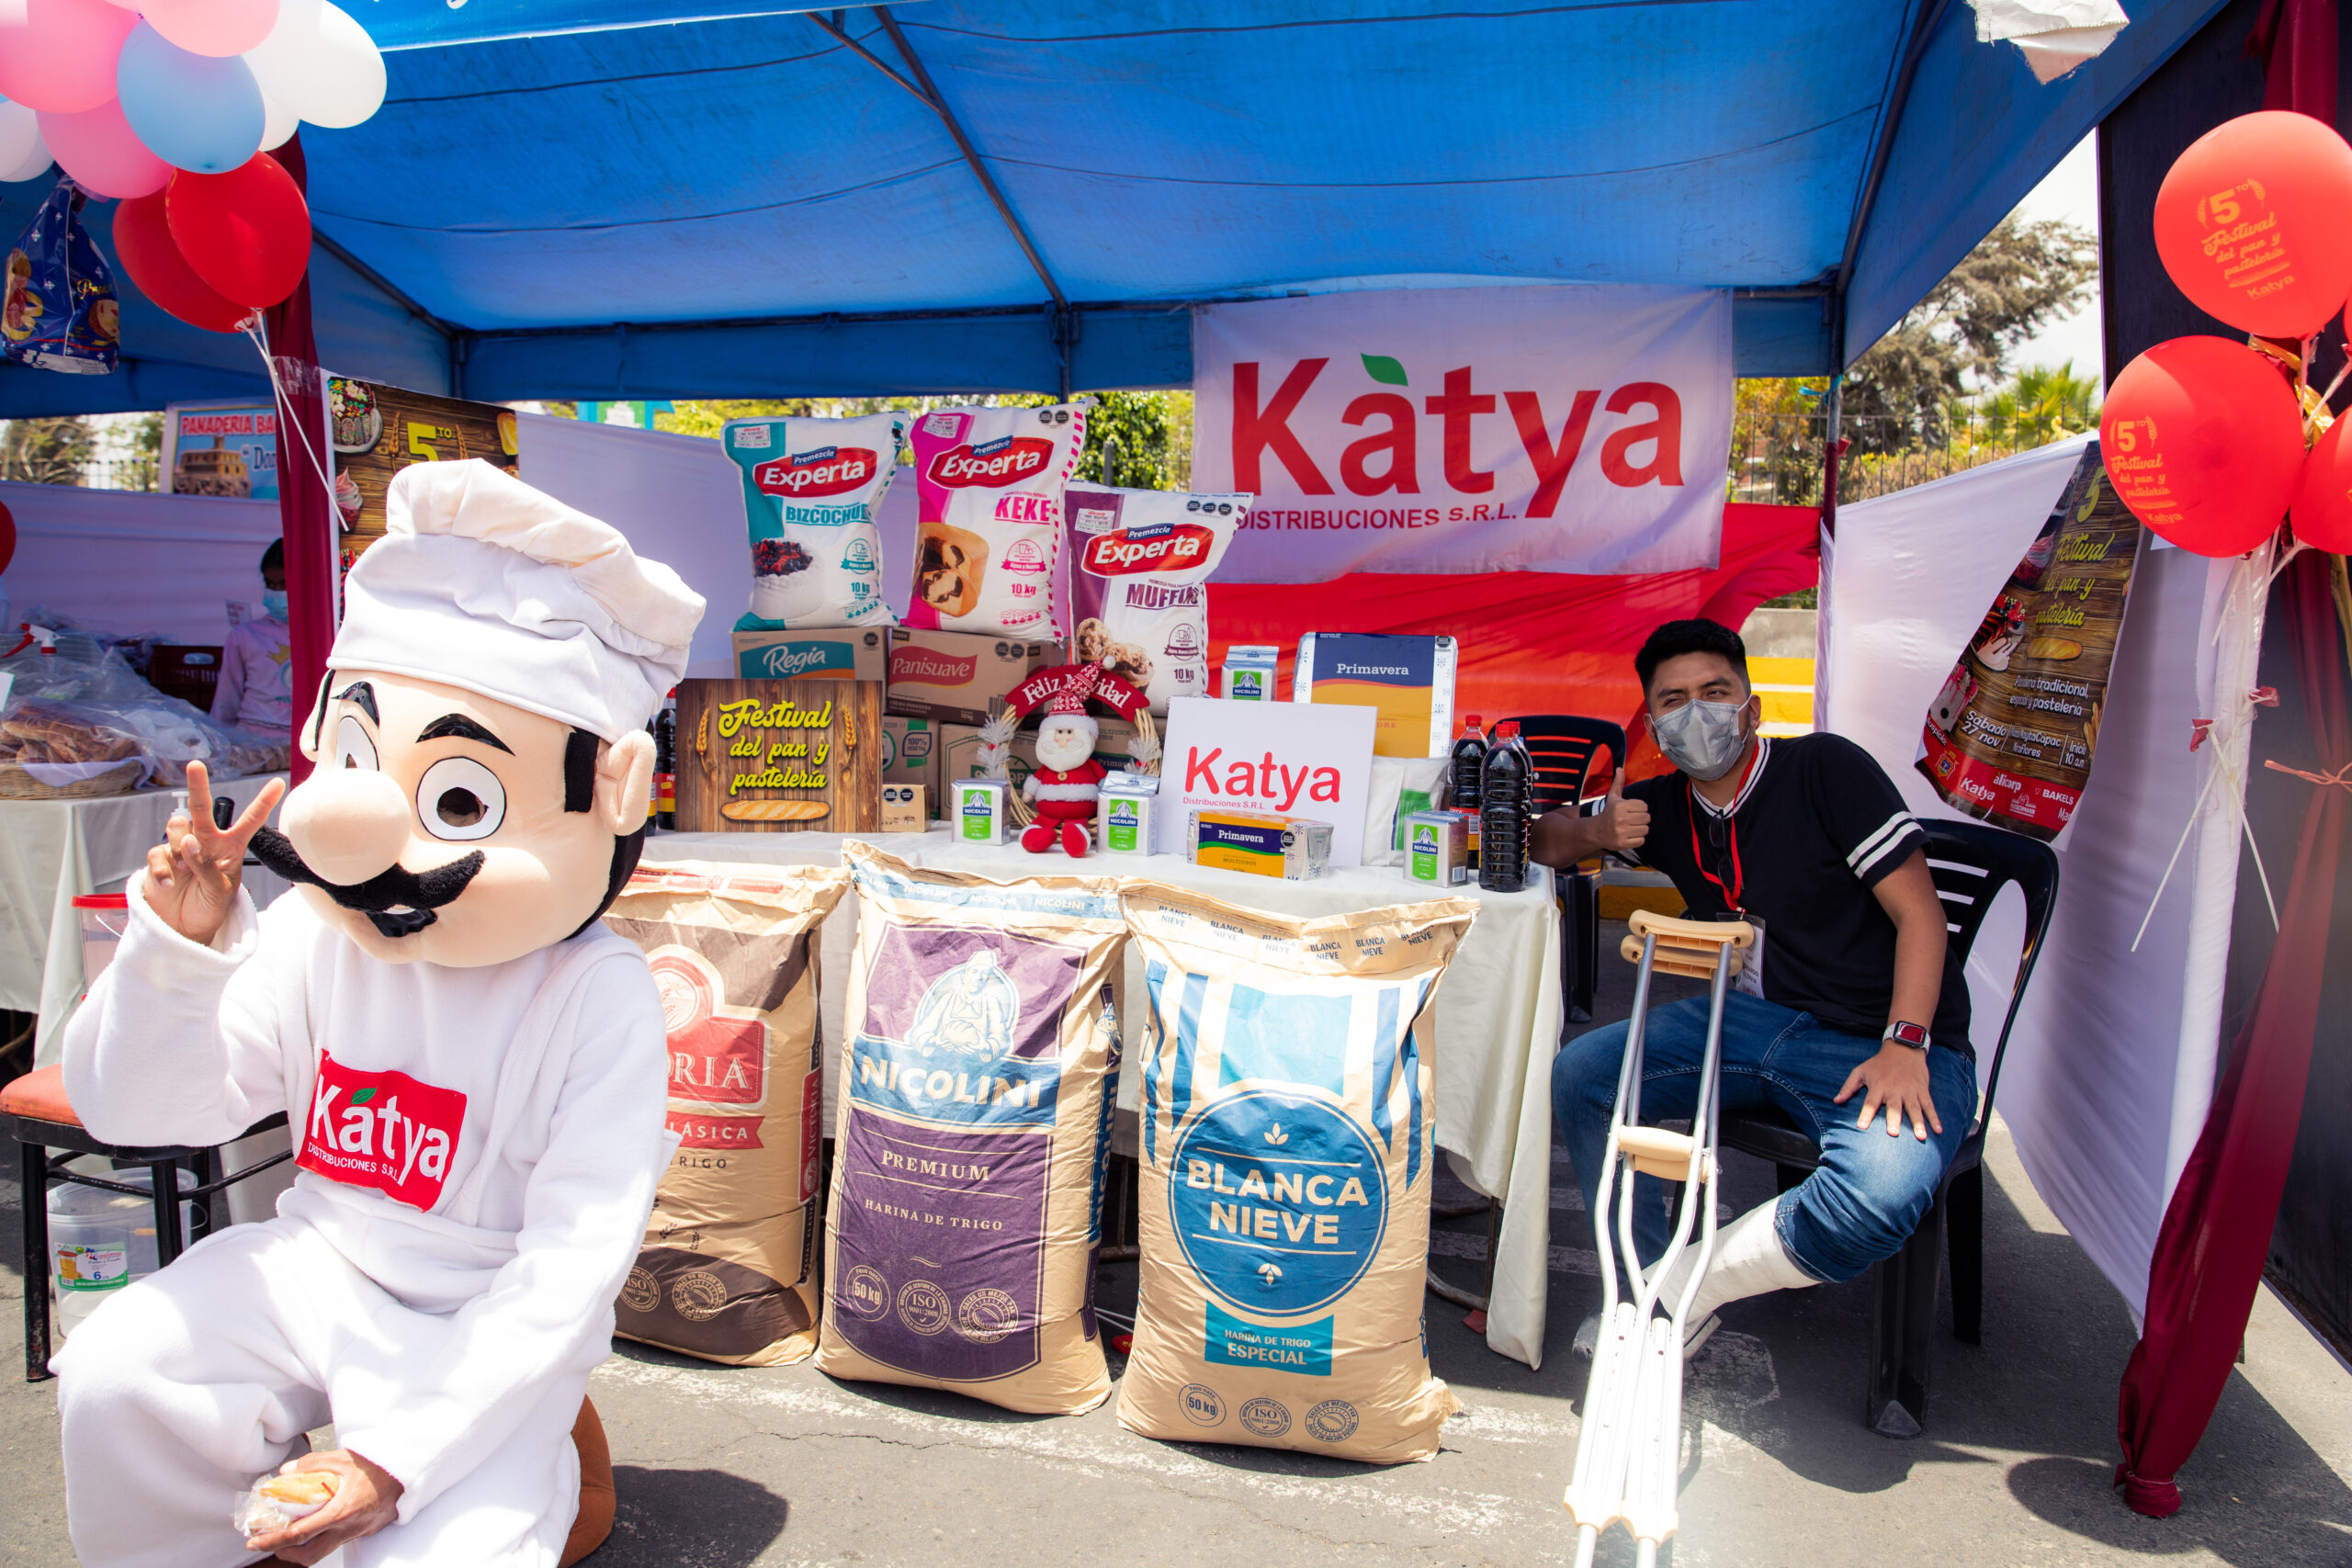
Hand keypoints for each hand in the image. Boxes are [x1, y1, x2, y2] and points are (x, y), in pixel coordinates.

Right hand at [140, 760, 284, 947]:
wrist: (184, 929)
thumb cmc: (210, 908)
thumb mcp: (220, 892)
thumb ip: (208, 867)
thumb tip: (190, 841)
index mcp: (230, 847)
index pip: (250, 821)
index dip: (263, 803)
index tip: (279, 783)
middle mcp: (206, 841)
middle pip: (201, 808)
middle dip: (198, 785)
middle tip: (195, 765)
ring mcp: (181, 849)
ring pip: (176, 827)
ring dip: (180, 847)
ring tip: (185, 870)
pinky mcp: (160, 860)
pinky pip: (157, 852)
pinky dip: (162, 868)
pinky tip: (169, 883)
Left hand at [243, 1448, 404, 1563]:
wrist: (410, 1469)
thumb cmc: (378, 1464)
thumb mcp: (342, 1458)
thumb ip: (311, 1464)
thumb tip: (285, 1473)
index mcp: (340, 1512)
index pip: (298, 1535)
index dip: (272, 1540)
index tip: (255, 1541)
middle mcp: (349, 1528)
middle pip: (310, 1556)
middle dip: (285, 1553)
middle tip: (270, 1543)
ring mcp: (359, 1531)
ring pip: (325, 1550)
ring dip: (304, 1546)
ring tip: (292, 1533)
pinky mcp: (367, 1530)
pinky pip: (341, 1539)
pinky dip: (324, 1535)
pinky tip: (321, 1521)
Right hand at [1595, 769, 1648, 853]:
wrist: (1596, 831)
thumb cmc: (1608, 813)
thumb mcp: (1613, 797)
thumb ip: (1618, 783)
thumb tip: (1620, 768)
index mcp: (1620, 806)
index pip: (1644, 806)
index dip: (1640, 808)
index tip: (1632, 810)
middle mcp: (1620, 819)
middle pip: (1647, 818)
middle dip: (1642, 818)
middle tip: (1633, 819)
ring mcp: (1621, 832)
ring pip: (1645, 829)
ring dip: (1641, 829)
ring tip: (1632, 827)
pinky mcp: (1623, 843)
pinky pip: (1641, 840)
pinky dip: (1638, 839)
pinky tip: (1630, 835)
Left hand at [1834, 1044, 1943, 1140]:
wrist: (1903, 1048)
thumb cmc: (1879, 1063)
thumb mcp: (1861, 1071)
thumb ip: (1848, 1086)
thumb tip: (1836, 1101)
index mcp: (1878, 1086)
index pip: (1870, 1102)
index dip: (1866, 1114)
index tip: (1861, 1126)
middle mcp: (1894, 1090)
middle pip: (1894, 1107)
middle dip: (1894, 1119)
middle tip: (1893, 1134)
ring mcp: (1910, 1090)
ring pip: (1915, 1108)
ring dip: (1918, 1122)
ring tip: (1921, 1137)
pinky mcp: (1923, 1090)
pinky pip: (1929, 1105)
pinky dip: (1935, 1118)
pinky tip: (1939, 1130)